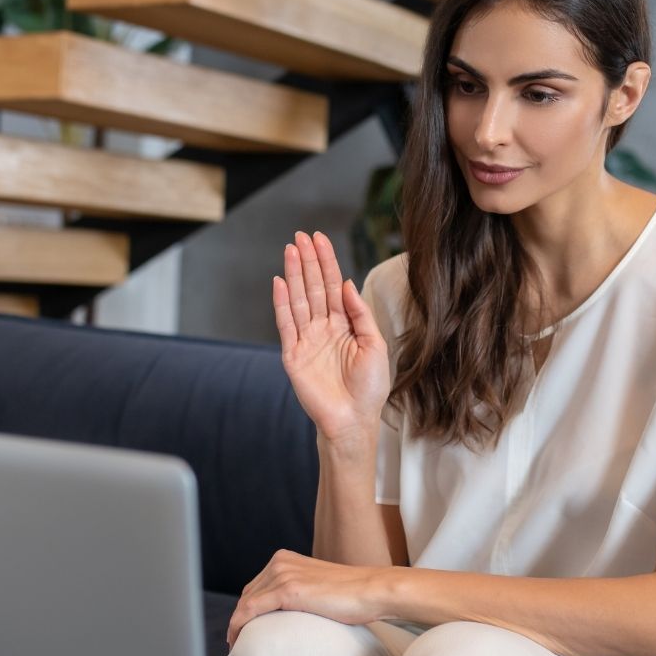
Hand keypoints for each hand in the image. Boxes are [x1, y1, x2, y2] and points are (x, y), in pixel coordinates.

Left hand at [225, 549, 390, 648]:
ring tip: (236, 646)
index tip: (242, 630)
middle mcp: (280, 562)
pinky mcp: (287, 590)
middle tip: (236, 642)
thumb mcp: (318, 587)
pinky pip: (251, 610)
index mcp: (285, 559)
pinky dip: (239, 626)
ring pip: (245, 604)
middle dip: (238, 619)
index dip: (245, 610)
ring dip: (236, 626)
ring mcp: (282, 574)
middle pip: (247, 595)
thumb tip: (289, 614)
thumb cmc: (353, 595)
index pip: (255, 587)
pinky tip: (238, 641)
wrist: (372, 590)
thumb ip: (300, 592)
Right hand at [273, 231, 390, 442]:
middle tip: (301, 236)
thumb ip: (361, 314)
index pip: (334, 286)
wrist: (354, 419)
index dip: (327, 262)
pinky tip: (280, 282)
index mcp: (345, 325)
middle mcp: (324, 328)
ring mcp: (307, 340)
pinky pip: (286, 324)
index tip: (320, 239)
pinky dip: (282, 303)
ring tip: (291, 250)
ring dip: (295, 274)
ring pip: (299, 299)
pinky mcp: (293, 354)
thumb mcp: (375, 345)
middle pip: (314, 287)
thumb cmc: (369, 387)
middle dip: (308, 261)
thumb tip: (348, 283)